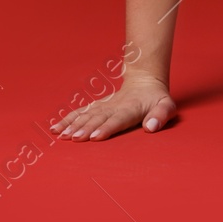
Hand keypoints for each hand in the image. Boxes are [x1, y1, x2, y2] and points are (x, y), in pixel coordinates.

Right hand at [49, 72, 176, 141]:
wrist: (144, 83)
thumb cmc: (157, 100)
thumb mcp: (167, 106)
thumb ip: (161, 115)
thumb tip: (151, 127)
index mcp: (131, 109)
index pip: (117, 119)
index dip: (106, 127)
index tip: (95, 136)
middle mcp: (114, 107)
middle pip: (98, 118)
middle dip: (85, 128)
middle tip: (73, 139)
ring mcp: (103, 106)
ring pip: (86, 115)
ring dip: (73, 125)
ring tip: (61, 136)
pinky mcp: (96, 106)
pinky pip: (80, 113)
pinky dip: (67, 120)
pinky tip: (55, 129)